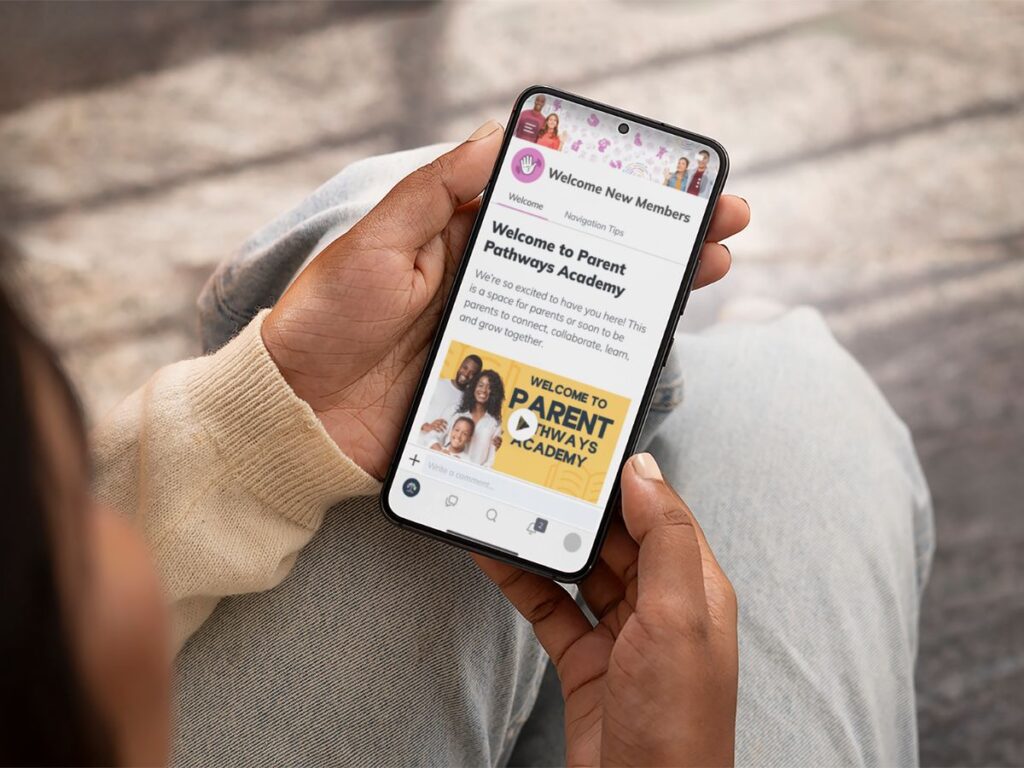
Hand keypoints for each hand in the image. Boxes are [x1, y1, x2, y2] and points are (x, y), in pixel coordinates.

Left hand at [263, 121, 749, 477]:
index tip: (670, 183)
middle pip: (589, 261)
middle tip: (723, 228)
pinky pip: (561, 380)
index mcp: (466, 243)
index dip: (613, 195)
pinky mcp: (497, 395)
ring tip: (707, 276)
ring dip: (648, 299)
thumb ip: (438, 192)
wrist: (295, 415)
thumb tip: (504, 141)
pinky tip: (647, 357)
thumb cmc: (327, 320)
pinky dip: (605, 370)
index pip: (556, 208)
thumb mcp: (378, 242)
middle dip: (657, 244)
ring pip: (588, 317)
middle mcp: (493, 290)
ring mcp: (500, 344)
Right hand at [475, 453, 737, 766]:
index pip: (660, 515)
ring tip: (511, 505)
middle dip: (578, 507)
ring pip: (579, 571)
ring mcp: (621, 635)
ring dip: (546, 541)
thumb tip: (644, 471)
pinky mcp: (586, 661)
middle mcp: (661, 607)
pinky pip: (551, 608)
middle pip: (615, 539)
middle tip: (537, 471)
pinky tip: (498, 558)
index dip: (625, 480)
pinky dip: (523, 582)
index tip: (586, 450)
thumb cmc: (676, 724)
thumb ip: (663, 541)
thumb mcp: (678, 619)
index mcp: (696, 589)